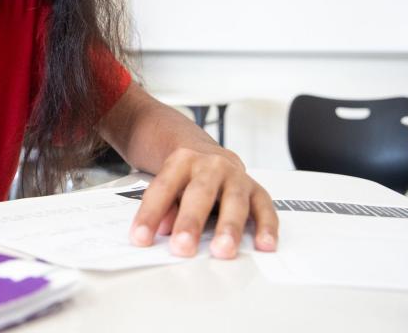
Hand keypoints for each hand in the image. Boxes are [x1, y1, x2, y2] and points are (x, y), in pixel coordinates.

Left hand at [128, 147, 277, 258]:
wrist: (208, 156)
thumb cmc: (185, 177)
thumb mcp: (169, 185)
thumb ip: (164, 206)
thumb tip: (161, 228)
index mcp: (182, 161)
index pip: (163, 189)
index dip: (150, 214)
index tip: (140, 238)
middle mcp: (211, 165)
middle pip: (199, 194)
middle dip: (191, 222)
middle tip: (182, 247)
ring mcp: (236, 177)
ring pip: (235, 202)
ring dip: (229, 228)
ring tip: (223, 251)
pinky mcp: (257, 190)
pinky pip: (265, 209)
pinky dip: (267, 227)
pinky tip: (265, 245)